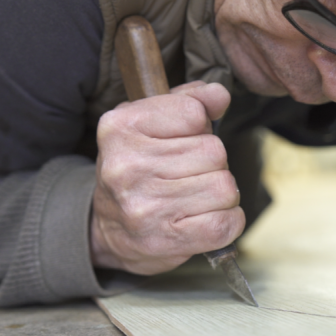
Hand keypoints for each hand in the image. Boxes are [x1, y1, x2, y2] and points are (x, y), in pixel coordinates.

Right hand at [90, 81, 244, 274]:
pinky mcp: (165, 239)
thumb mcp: (149, 122)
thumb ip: (189, 100)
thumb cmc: (137, 169)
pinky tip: (206, 218)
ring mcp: (145, 206)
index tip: (183, 141)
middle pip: (215, 152)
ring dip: (221, 194)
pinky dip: (227, 221)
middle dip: (212, 163)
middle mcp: (127, 166)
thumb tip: (219, 96)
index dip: (200, 127)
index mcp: (121, 127)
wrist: (108, 230)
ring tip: (195, 197)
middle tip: (189, 175)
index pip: (194, 113)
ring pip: (225, 187)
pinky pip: (226, 223)